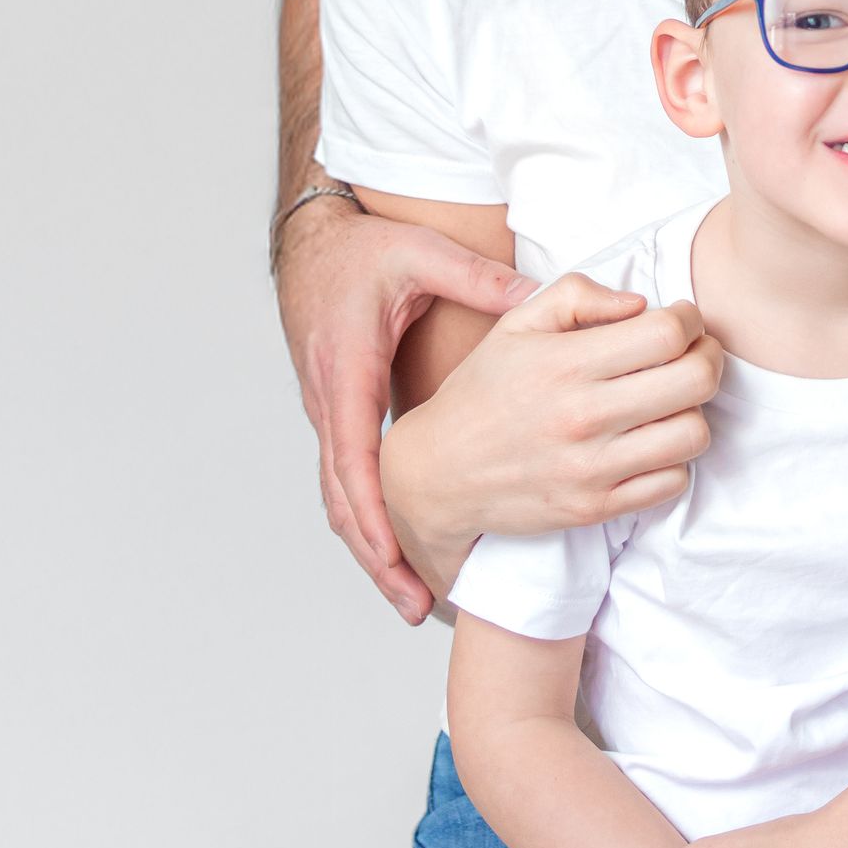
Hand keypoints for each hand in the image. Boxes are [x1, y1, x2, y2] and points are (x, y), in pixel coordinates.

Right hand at [274, 193, 532, 624]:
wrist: (313, 243)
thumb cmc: (362, 250)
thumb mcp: (417, 255)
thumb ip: (473, 277)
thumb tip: (534, 295)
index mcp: (349, 370)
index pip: (355, 453)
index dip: (374, 509)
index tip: (397, 553)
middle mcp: (333, 403)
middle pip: (344, 496)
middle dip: (376, 555)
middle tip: (412, 604)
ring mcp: (333, 414)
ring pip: (344, 497)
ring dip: (374, 550)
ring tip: (411, 600)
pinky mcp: (344, 416)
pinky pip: (351, 482)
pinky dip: (372, 523)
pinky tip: (400, 553)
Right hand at [379, 275, 722, 593]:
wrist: (438, 474)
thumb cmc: (483, 390)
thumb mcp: (517, 324)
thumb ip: (578, 295)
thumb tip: (640, 303)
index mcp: (566, 363)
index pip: (667, 333)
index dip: (688, 319)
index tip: (679, 321)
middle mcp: (583, 416)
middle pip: (696, 381)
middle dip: (708, 358)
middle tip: (693, 353)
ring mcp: (592, 469)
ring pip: (694, 434)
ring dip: (694, 411)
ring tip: (672, 400)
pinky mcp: (596, 508)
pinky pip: (672, 483)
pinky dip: (674, 459)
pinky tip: (651, 441)